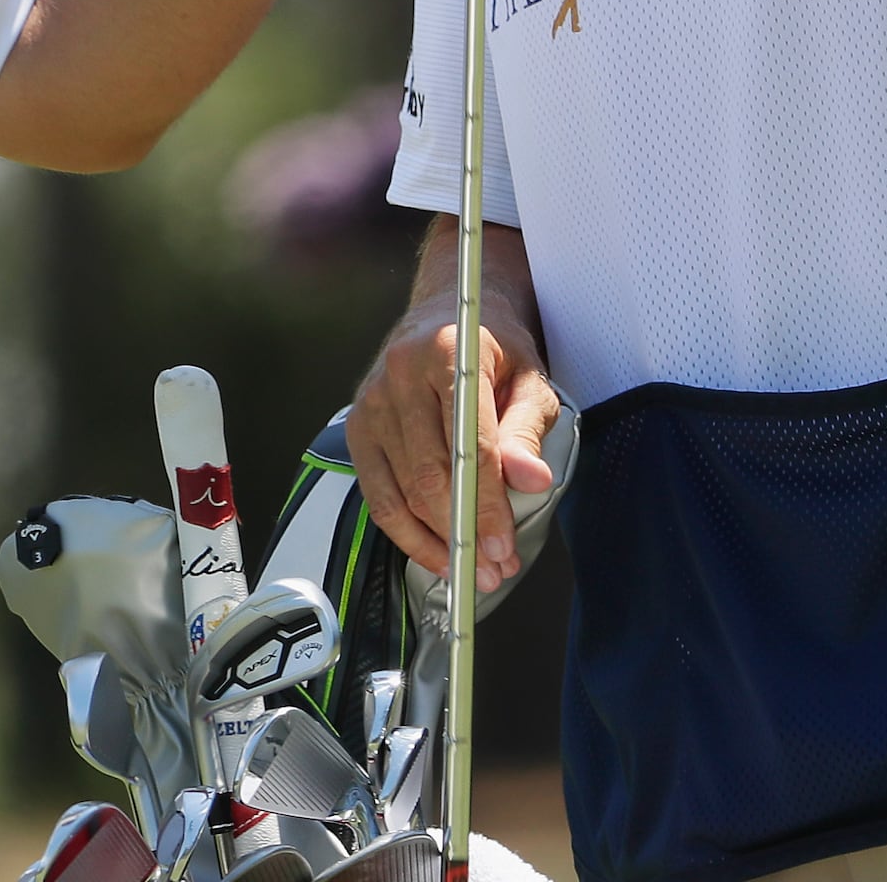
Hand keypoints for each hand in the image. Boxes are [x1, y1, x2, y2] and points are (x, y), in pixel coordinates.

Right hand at [348, 294, 562, 594]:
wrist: (445, 313)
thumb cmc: (493, 348)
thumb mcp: (529, 379)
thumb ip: (527, 430)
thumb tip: (531, 481)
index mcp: (447, 351)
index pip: (468, 444)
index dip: (486, 503)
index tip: (503, 548)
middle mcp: (399, 374)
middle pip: (428, 473)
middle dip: (463, 532)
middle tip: (493, 570)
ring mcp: (371, 401)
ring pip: (399, 491)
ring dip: (436, 542)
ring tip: (471, 571)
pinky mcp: (356, 425)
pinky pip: (376, 494)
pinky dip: (404, 532)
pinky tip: (434, 553)